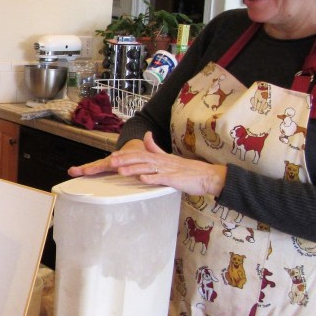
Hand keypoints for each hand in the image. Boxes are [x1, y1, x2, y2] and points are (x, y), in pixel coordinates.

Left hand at [68, 132, 227, 195]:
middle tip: (108, 163)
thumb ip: (155, 147)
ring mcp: (167, 170)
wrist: (206, 175)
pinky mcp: (174, 179)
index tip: (110, 157)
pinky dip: (151, 179)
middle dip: (123, 161)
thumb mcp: (168, 157)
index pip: (138, 154)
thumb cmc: (186, 170)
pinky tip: (142, 179)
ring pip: (147, 168)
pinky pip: (161, 179)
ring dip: (133, 169)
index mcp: (157, 157)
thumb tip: (146, 135)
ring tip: (120, 171)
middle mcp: (160, 161)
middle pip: (139, 159)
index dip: (123, 155)